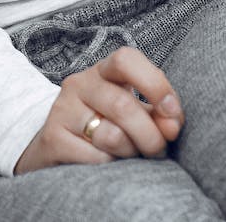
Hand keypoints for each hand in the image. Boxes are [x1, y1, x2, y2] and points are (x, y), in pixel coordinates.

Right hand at [13, 47, 185, 173]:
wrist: (59, 147)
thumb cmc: (107, 126)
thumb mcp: (135, 113)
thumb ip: (158, 116)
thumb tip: (172, 126)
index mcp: (103, 71)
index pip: (126, 60)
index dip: (155, 84)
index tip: (171, 112)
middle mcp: (79, 84)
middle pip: (123, 105)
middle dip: (150, 135)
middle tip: (158, 150)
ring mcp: (62, 110)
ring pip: (111, 135)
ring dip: (131, 153)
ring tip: (131, 155)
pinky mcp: (53, 138)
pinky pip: (96, 158)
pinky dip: (111, 166)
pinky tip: (108, 163)